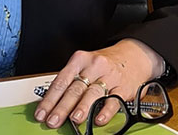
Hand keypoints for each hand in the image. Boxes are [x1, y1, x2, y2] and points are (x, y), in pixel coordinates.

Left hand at [33, 39, 163, 129]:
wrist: (135, 56)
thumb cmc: (105, 63)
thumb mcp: (86, 64)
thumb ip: (71, 81)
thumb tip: (53, 104)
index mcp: (81, 60)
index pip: (61, 81)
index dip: (50, 99)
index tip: (42, 112)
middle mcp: (94, 67)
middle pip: (75, 89)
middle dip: (62, 107)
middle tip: (53, 120)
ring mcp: (110, 77)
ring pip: (93, 93)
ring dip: (82, 108)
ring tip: (74, 119)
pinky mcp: (124, 88)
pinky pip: (114, 100)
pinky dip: (105, 111)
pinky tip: (98, 119)